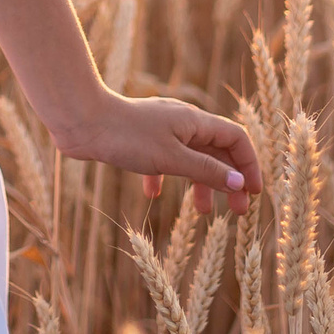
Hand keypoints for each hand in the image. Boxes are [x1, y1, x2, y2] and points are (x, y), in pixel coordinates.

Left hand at [52, 92, 262, 212]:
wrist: (80, 121)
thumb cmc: (126, 136)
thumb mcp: (172, 158)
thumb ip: (206, 171)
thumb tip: (239, 183)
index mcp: (195, 121)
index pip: (236, 139)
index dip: (249, 164)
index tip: (254, 193)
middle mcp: (181, 122)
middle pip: (216, 151)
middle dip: (229, 180)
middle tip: (238, 211)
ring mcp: (159, 129)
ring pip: (190, 157)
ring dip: (200, 183)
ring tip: (202, 212)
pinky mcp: (138, 139)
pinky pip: (160, 159)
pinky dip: (163, 177)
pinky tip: (153, 195)